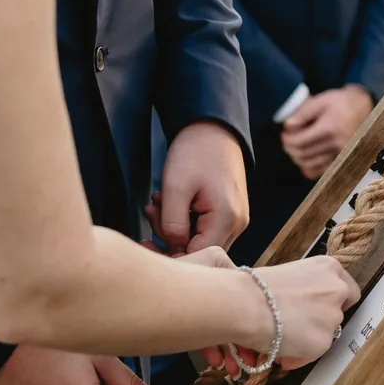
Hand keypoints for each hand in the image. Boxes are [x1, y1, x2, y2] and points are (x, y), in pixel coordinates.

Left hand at [150, 120, 249, 254]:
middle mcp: (237, 223)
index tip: (146, 242)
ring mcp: (235, 219)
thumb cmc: (195, 152)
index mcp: (226, 218)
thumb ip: (172, 225)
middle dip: (169, 237)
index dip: (169, 254)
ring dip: (175, 227)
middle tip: (151, 212)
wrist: (212, 128)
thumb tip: (172, 249)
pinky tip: (171, 203)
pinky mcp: (230, 213)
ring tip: (158, 203)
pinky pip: (205, 229)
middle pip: (199, 252)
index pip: (196, 256)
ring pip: (200, 241)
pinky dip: (185, 220)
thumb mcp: (175, 187)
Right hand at [197, 254, 359, 374]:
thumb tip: (303, 305)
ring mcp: (333, 317)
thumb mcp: (290, 274)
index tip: (323, 309)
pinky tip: (282, 353)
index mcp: (329, 267)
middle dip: (322, 321)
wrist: (247, 305)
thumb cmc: (258, 287)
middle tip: (302, 326)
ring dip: (309, 339)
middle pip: (339, 312)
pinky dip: (300, 356)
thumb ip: (307, 287)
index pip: (348, 289)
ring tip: (284, 340)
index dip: (336, 301)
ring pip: (327, 334)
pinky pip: (314, 354)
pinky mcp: (324, 341)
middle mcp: (337, 290)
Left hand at [280, 85, 371, 179]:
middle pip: (302, 155)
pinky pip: (321, 172)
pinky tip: (306, 158)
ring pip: (309, 165)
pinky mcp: (343, 160)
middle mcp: (336, 144)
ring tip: (295, 147)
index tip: (284, 133)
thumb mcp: (323, 99)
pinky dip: (309, 168)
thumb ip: (304, 112)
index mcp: (330, 128)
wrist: (365, 108)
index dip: (287, 140)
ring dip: (297, 158)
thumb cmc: (342, 101)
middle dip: (290, 148)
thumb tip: (287, 126)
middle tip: (287, 140)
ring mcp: (341, 154)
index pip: (299, 142)